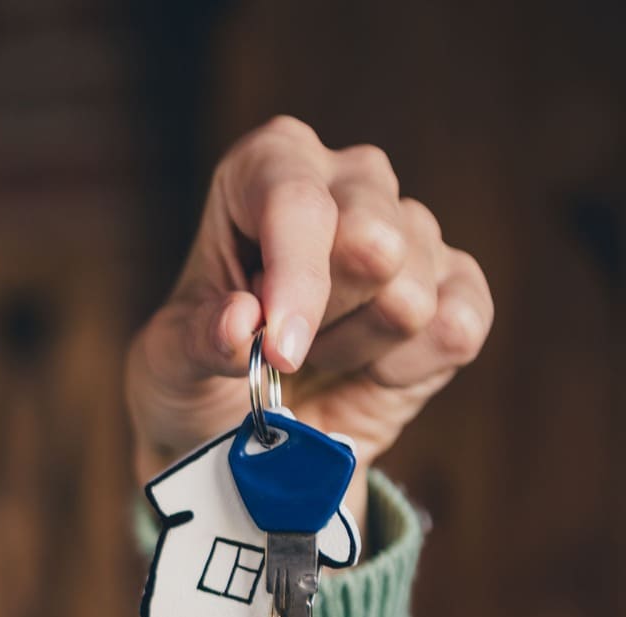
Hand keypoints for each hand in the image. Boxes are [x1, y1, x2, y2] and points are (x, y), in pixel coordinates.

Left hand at [124, 116, 492, 524]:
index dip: (295, 278)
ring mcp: (411, 230)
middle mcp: (349, 179)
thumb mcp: (169, 365)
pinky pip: (455, 328)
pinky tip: (366, 369)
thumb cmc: (200, 377)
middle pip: (372, 241)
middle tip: (282, 347)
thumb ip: (197, 341)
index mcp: (268, 167)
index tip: (279, 350)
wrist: (248, 440)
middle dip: (326, 319)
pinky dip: (404, 370)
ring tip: (318, 354)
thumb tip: (239, 321)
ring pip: (409, 297)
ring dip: (354, 350)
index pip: (297, 201)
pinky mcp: (457, 287)